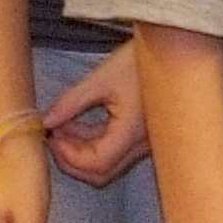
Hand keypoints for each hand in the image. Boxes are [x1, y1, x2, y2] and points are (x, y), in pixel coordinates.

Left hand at [44, 43, 148, 184]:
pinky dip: (93, 143)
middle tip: (52, 138)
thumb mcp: (102, 77)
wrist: (175, 50)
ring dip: (81, 152)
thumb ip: (71, 102)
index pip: (97, 163)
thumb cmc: (142, 60)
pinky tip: (77, 124)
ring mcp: (145, 143)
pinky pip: (115, 150)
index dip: (68, 155)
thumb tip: (46, 121)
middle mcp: (142, 144)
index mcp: (132, 132)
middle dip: (72, 160)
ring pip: (108, 164)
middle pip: (102, 173)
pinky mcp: (143, 136)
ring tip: (61, 126)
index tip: (50, 136)